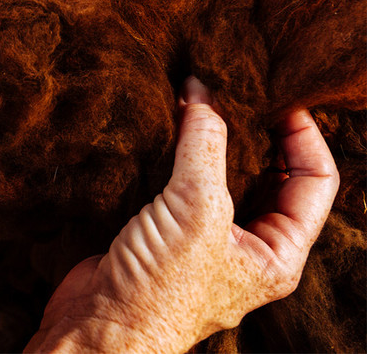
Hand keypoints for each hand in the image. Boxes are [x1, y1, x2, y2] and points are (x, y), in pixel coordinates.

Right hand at [26, 76, 338, 352]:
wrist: (97, 323)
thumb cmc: (159, 289)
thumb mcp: (197, 211)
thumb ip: (205, 146)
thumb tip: (202, 93)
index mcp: (276, 252)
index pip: (314, 181)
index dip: (303, 135)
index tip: (279, 98)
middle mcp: (246, 242)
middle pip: (269, 172)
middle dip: (256, 130)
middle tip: (238, 89)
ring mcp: (205, 233)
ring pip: (222, 172)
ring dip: (214, 136)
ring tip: (202, 95)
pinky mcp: (168, 226)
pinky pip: (184, 178)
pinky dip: (180, 148)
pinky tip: (168, 122)